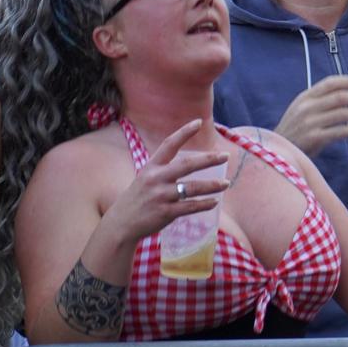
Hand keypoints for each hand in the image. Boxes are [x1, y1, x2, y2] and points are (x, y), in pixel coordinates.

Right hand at [98, 120, 229, 246]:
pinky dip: (205, 204)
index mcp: (151, 167)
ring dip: (213, 185)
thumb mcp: (145, 178)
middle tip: (225, 156)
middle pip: (187, 165)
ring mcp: (161, 196)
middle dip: (209, 159)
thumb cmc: (137, 199)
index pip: (169, 144)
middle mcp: (156, 178)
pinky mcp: (166, 212)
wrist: (121, 224)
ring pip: (193, 188)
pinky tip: (214, 202)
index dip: (184, 132)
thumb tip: (190, 164)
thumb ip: (163, 170)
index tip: (198, 122)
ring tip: (226, 184)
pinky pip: (191, 206)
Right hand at [274, 76, 347, 155]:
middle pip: (339, 97)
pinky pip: (338, 131)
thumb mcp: (302, 108)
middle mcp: (307, 107)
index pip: (330, 83)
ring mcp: (310, 122)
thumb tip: (347, 92)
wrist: (278, 148)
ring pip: (341, 114)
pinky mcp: (314, 137)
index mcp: (305, 97)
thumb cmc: (295, 127)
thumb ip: (320, 99)